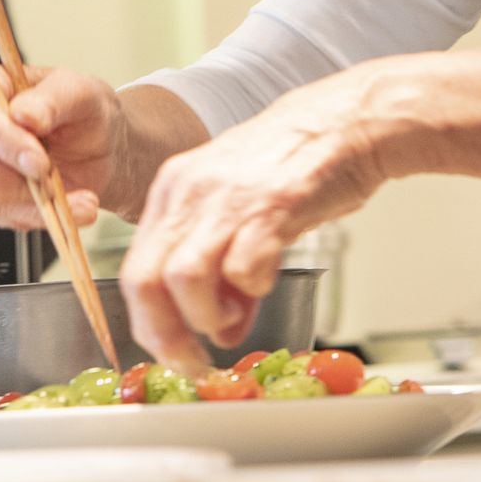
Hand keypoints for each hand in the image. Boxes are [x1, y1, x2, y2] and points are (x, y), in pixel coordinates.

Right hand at [0, 65, 122, 232]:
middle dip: (8, 179)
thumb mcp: (81, 93)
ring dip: (33, 205)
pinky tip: (72, 208)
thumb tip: (24, 115)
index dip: (4, 141)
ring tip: (81, 201)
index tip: (39, 161)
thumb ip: (54, 99)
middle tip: (53, 186)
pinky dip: (39, 217)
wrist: (100, 148)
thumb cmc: (83, 110)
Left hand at [121, 71, 383, 373]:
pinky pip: (243, 265)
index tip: (170, 351)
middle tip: (193, 359)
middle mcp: (191, 191)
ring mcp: (228, 197)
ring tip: (231, 320)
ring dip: (204, 317)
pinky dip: (251, 290)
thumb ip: (222, 265)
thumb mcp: (240, 206)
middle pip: (144, 279)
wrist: (346, 121)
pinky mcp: (272, 204)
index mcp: (174, 191)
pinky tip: (264, 284)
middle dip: (165, 335)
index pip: (134, 270)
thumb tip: (221, 329)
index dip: (148, 323)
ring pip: (183, 277)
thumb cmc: (295, 162)